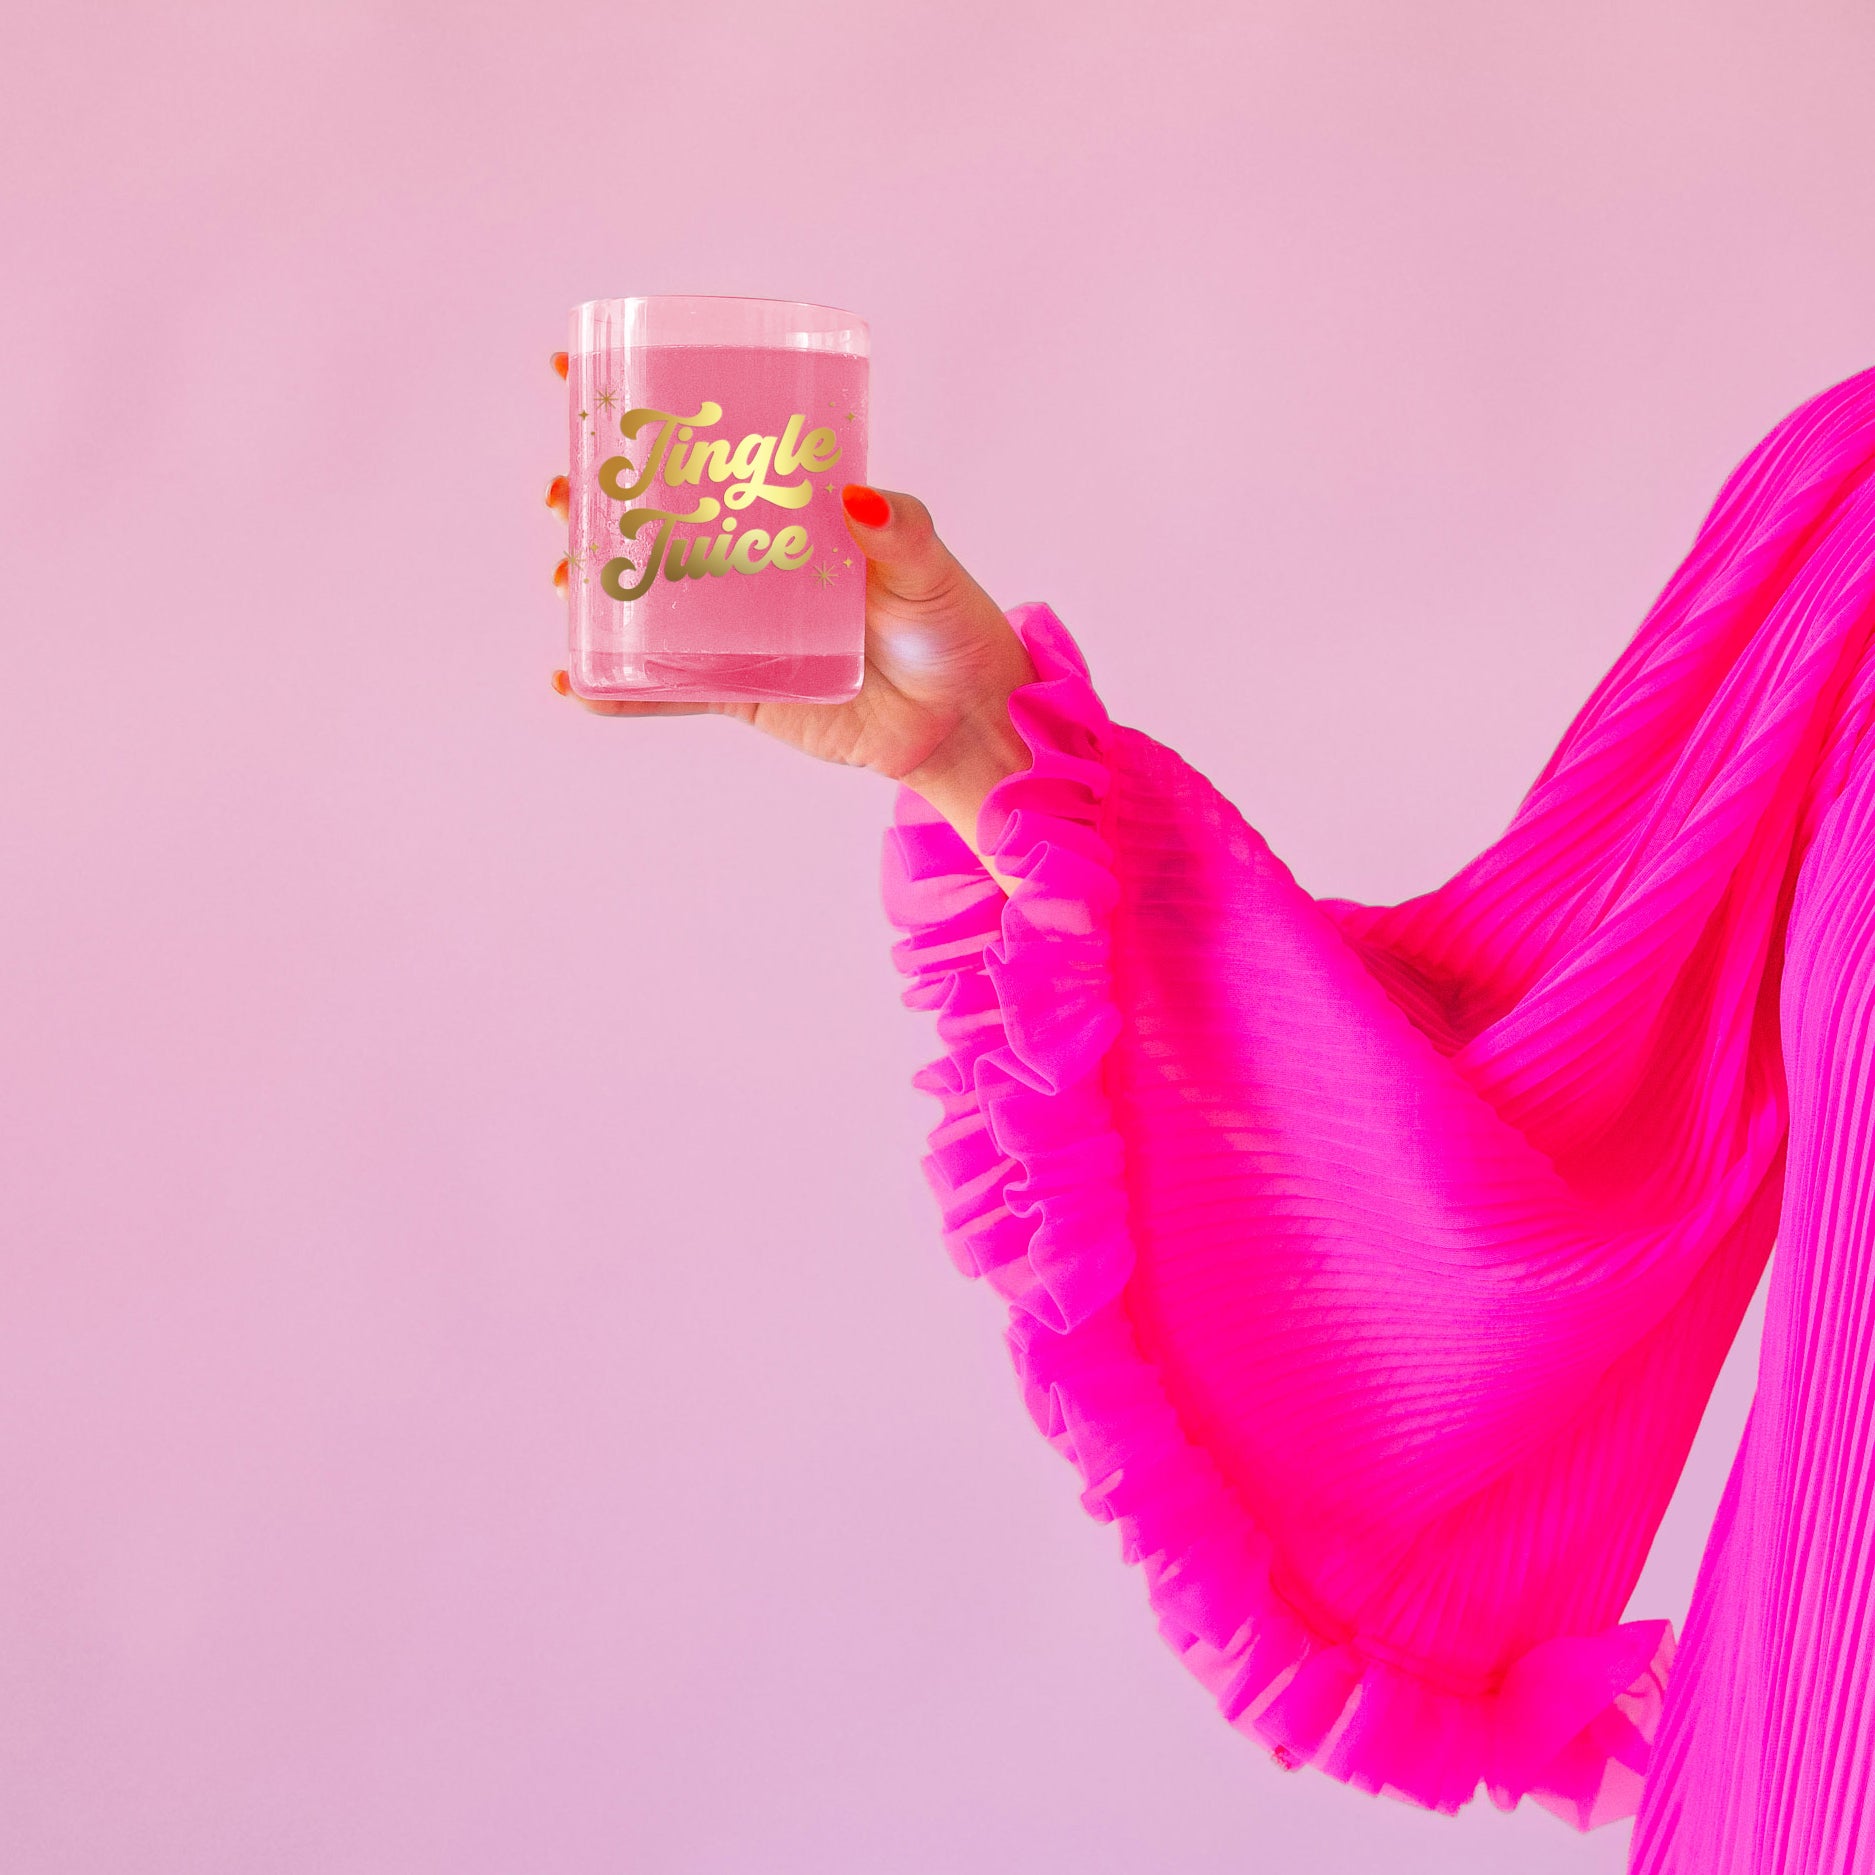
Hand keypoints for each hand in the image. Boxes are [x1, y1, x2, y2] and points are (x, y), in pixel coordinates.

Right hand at [545, 351, 1034, 869]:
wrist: (961, 719)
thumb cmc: (948, 625)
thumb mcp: (927, 563)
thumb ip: (899, 529)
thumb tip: (856, 500)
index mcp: (784, 511)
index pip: (704, 449)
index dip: (640, 414)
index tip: (574, 372)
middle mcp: (749, 564)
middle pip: (652, 521)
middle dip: (594, 501)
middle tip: (562, 490)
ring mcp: (736, 629)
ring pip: (646, 602)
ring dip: (593, 588)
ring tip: (564, 579)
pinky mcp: (738, 691)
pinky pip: (665, 689)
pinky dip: (617, 691)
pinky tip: (575, 682)